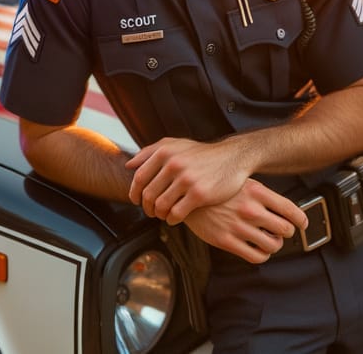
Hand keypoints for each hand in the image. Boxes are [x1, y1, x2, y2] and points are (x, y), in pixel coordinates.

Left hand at [126, 136, 251, 223]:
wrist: (233, 157)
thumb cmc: (202, 153)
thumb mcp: (177, 144)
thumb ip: (151, 151)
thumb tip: (129, 165)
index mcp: (165, 152)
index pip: (139, 177)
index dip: (134, 192)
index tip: (136, 201)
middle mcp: (174, 164)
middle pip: (148, 194)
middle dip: (146, 207)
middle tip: (151, 211)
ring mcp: (186, 179)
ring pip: (160, 206)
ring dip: (159, 214)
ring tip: (163, 215)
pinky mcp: (199, 194)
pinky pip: (176, 214)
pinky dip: (172, 219)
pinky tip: (175, 218)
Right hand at [184, 179, 307, 263]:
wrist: (187, 196)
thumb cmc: (217, 189)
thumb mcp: (240, 182)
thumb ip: (261, 194)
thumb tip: (284, 208)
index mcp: (256, 191)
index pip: (290, 210)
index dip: (301, 220)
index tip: (303, 223)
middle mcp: (250, 209)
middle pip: (285, 229)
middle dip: (287, 232)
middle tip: (282, 231)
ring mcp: (239, 226)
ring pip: (273, 245)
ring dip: (275, 244)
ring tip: (269, 239)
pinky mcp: (227, 241)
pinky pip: (256, 256)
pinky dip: (262, 255)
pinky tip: (258, 248)